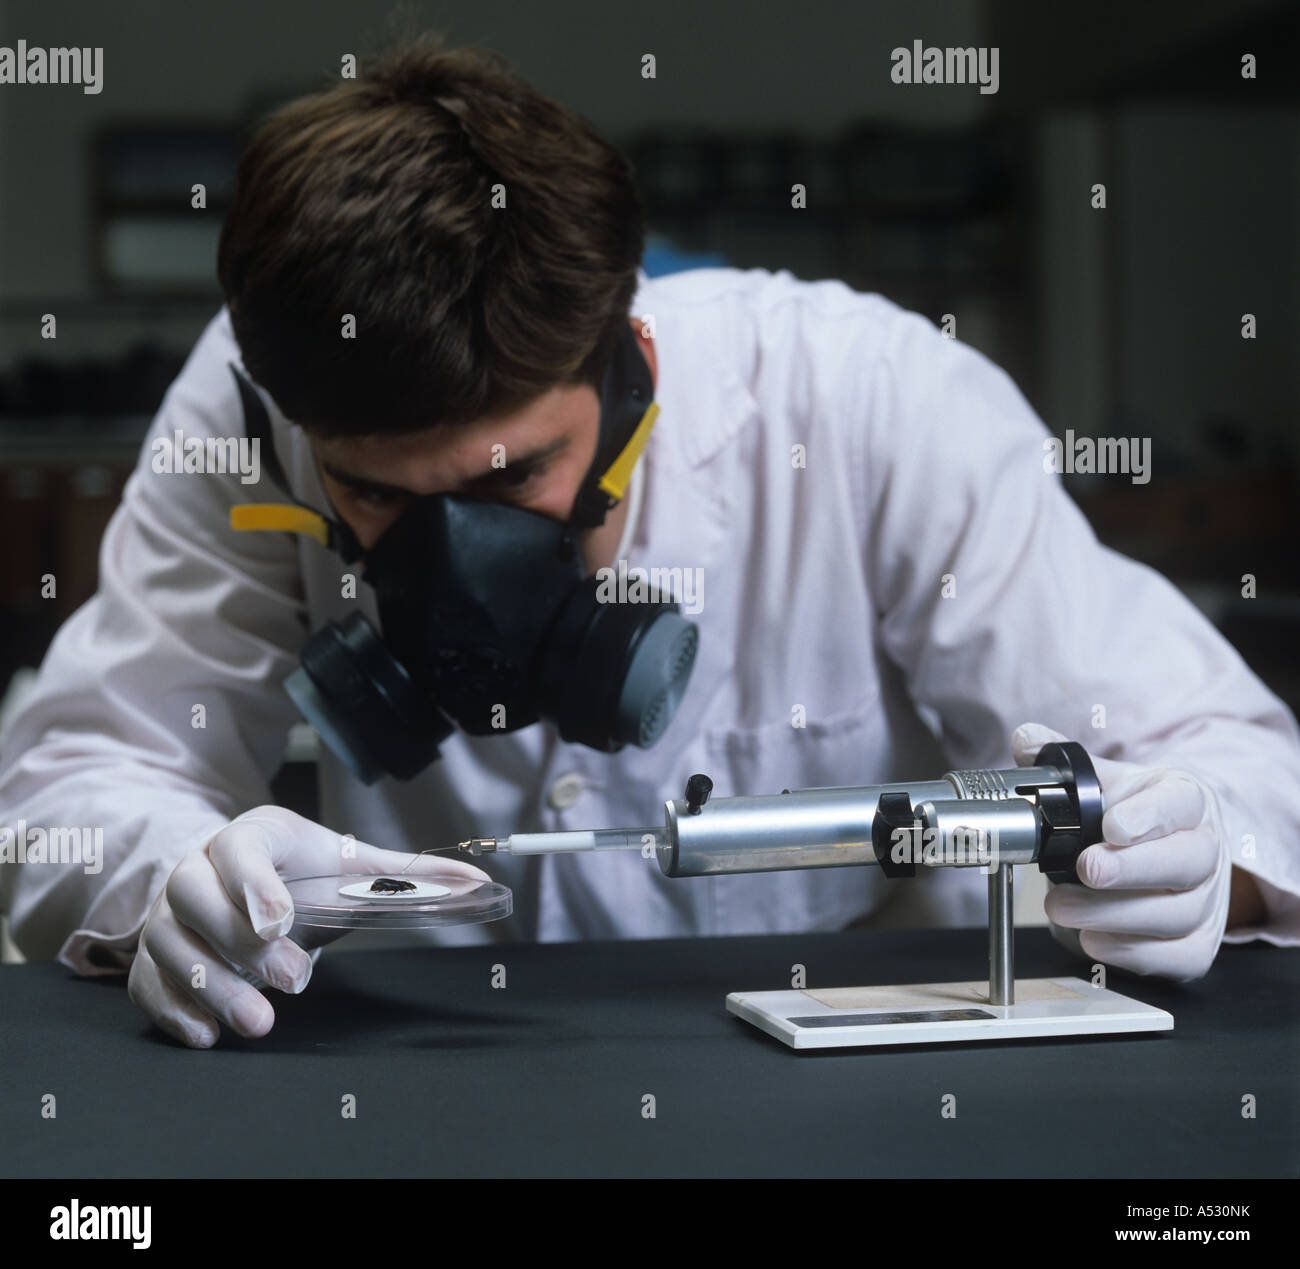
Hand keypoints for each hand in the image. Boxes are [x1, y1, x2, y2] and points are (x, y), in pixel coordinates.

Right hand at [127, 805, 489, 1046]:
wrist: (234, 878)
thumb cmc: (296, 872)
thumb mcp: (348, 866)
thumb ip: (407, 874)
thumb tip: (477, 882)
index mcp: (249, 836)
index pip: (239, 849)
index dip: (254, 883)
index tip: (280, 920)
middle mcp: (196, 870)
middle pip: (195, 898)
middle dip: (240, 942)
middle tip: (290, 979)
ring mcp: (166, 914)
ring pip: (170, 945)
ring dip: (211, 987)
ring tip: (258, 1022)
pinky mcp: (151, 957)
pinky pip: (146, 984)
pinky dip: (175, 1012)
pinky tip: (209, 1034)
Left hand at [1011, 723, 1230, 980]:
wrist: (1165, 854)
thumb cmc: (1131, 816)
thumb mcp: (1103, 782)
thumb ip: (1062, 765)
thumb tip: (1025, 740)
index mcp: (1184, 801)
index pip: (1179, 804)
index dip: (1149, 816)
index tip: (1113, 825)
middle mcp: (1205, 851)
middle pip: (1185, 862)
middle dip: (1131, 869)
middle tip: (1086, 869)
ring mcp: (1206, 903)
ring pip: (1174, 915)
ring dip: (1112, 915)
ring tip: (1060, 907)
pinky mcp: (1197, 946)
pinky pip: (1173, 958)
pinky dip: (1130, 952)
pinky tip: (1092, 938)